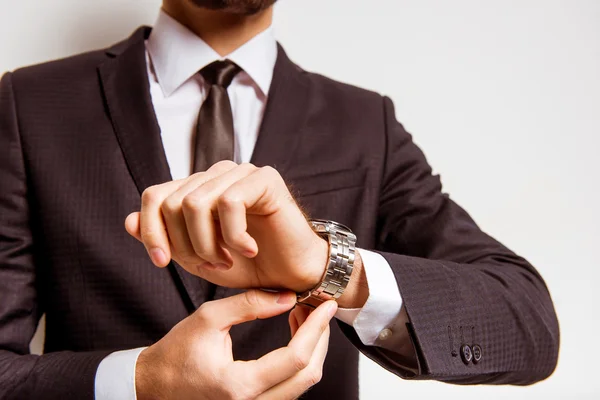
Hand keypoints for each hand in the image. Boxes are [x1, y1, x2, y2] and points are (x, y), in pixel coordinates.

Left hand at [125, 161, 327, 292]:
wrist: (291, 274)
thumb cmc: (248, 266)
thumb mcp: (196, 259)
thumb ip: (165, 240)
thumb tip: (128, 220)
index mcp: (197, 189)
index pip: (154, 196)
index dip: (151, 230)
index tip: (162, 262)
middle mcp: (216, 175)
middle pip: (172, 201)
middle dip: (186, 244)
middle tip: (213, 265)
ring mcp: (240, 173)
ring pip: (196, 202)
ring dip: (208, 243)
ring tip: (228, 259)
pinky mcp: (264, 178)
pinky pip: (229, 203)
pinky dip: (234, 236)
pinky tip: (249, 249)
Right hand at [135, 289, 336, 399]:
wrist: (154, 385)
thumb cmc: (175, 354)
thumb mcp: (208, 319)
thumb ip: (249, 305)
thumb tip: (287, 297)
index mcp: (239, 385)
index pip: (295, 358)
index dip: (316, 329)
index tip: (326, 305)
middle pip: (307, 376)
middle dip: (319, 338)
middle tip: (318, 308)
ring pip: (301, 384)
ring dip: (310, 348)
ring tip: (302, 315)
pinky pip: (289, 387)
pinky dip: (298, 360)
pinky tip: (293, 334)